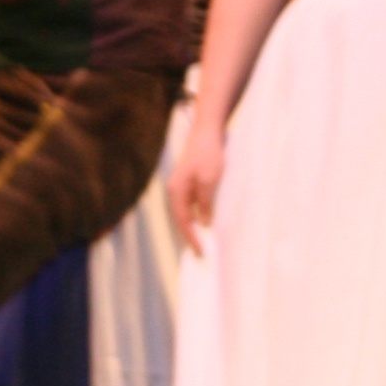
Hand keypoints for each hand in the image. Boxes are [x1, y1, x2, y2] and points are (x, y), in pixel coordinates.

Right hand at [167, 129, 224, 252]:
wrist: (206, 132)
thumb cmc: (208, 154)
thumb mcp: (210, 181)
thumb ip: (205, 203)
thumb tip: (203, 222)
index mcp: (176, 191)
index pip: (182, 221)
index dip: (191, 238)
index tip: (200, 253)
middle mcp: (175, 190)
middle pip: (180, 219)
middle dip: (190, 236)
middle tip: (200, 253)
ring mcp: (181, 185)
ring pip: (185, 212)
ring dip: (193, 226)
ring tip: (203, 240)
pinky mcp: (188, 181)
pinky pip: (191, 203)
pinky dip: (197, 214)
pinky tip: (206, 220)